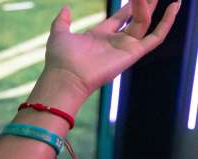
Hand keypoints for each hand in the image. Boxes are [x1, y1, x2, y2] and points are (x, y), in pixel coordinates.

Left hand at [39, 0, 177, 102]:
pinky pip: (157, 36)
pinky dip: (167, 22)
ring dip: (147, 7)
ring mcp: (125, 47)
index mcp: (100, 36)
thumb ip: (62, 21)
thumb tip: (65, 8)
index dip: (130, 5)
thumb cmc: (60, 59)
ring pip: (144, 22)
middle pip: (136, 19)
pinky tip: (174, 7)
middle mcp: (115, 42)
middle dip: (145, 5)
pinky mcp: (134, 53)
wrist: (66, 76)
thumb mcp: (59, 34)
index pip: (121, 17)